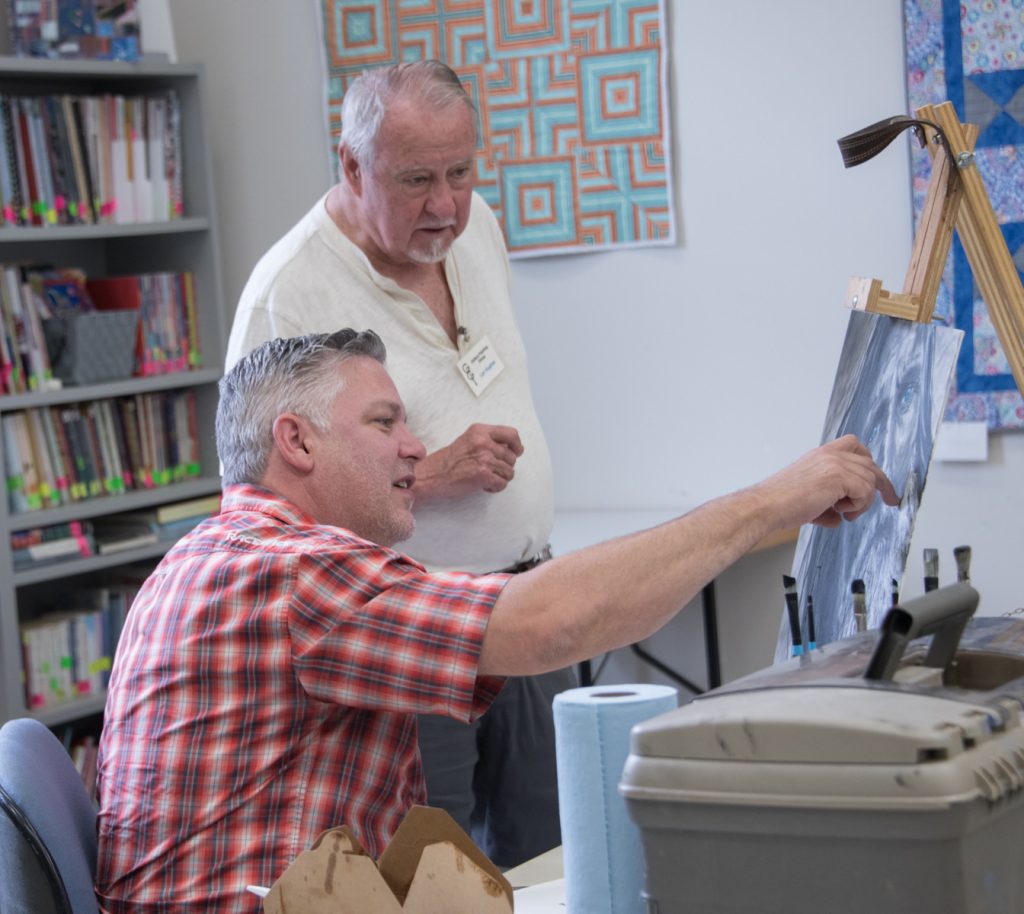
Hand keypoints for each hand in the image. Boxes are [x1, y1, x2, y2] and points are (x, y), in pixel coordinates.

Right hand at [415, 424, 524, 498]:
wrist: (431, 475)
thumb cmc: (448, 460)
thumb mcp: (468, 440)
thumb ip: (487, 440)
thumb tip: (510, 449)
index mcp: (480, 431)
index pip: (511, 434)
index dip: (517, 445)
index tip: (517, 452)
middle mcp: (484, 442)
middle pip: (512, 457)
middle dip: (504, 467)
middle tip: (491, 471)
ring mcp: (484, 459)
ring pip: (509, 472)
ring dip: (499, 478)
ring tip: (485, 478)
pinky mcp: (483, 475)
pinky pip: (502, 484)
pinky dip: (495, 488)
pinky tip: (484, 486)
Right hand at [761, 434, 899, 529]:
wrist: (767, 506)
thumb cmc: (781, 503)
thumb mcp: (810, 497)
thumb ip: (828, 502)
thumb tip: (838, 517)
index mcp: (821, 455)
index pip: (854, 445)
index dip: (869, 462)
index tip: (877, 479)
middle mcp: (829, 454)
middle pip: (870, 464)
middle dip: (883, 485)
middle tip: (891, 501)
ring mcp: (835, 463)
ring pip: (871, 480)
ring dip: (863, 502)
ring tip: (844, 513)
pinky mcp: (838, 476)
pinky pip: (866, 491)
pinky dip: (858, 505)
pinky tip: (840, 511)